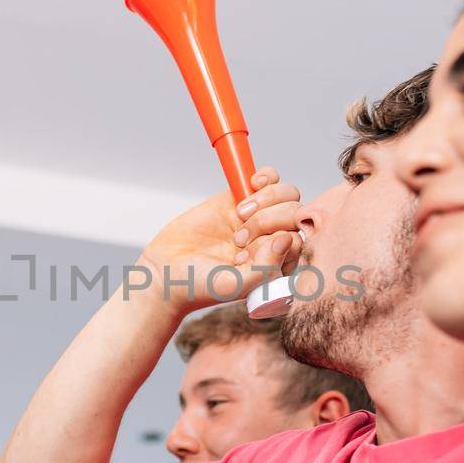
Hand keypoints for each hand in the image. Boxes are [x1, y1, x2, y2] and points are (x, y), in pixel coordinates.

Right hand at [137, 168, 301, 312]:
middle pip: (294, 215)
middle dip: (268, 221)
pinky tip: (251, 184)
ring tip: (239, 215)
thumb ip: (265, 268)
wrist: (165, 270)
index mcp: (278, 265)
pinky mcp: (241, 198)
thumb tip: (286, 238)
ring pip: (287, 195)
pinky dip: (266, 176)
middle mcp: (273, 240)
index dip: (274, 241)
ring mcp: (259, 217)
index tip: (243, 254)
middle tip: (237, 238)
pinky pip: (270, 178)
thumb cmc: (200, 285)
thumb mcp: (235, 285)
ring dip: (266, 200)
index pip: (298, 241)